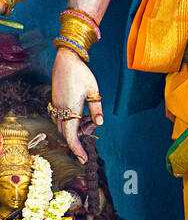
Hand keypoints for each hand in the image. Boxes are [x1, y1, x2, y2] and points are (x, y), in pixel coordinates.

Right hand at [51, 47, 102, 165]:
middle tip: (89, 139)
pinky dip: (69, 122)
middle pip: (67, 134)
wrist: (66, 59)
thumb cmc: (82, 74)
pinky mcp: (55, 102)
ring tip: (88, 122)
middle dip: (77, 141)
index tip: (83, 159)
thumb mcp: (94, 91)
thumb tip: (99, 124)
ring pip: (62, 127)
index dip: (77, 150)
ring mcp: (56, 106)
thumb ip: (96, 108)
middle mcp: (60, 111)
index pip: (72, 137)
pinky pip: (60, 118)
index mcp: (71, 110)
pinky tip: (80, 114)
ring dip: (74, 130)